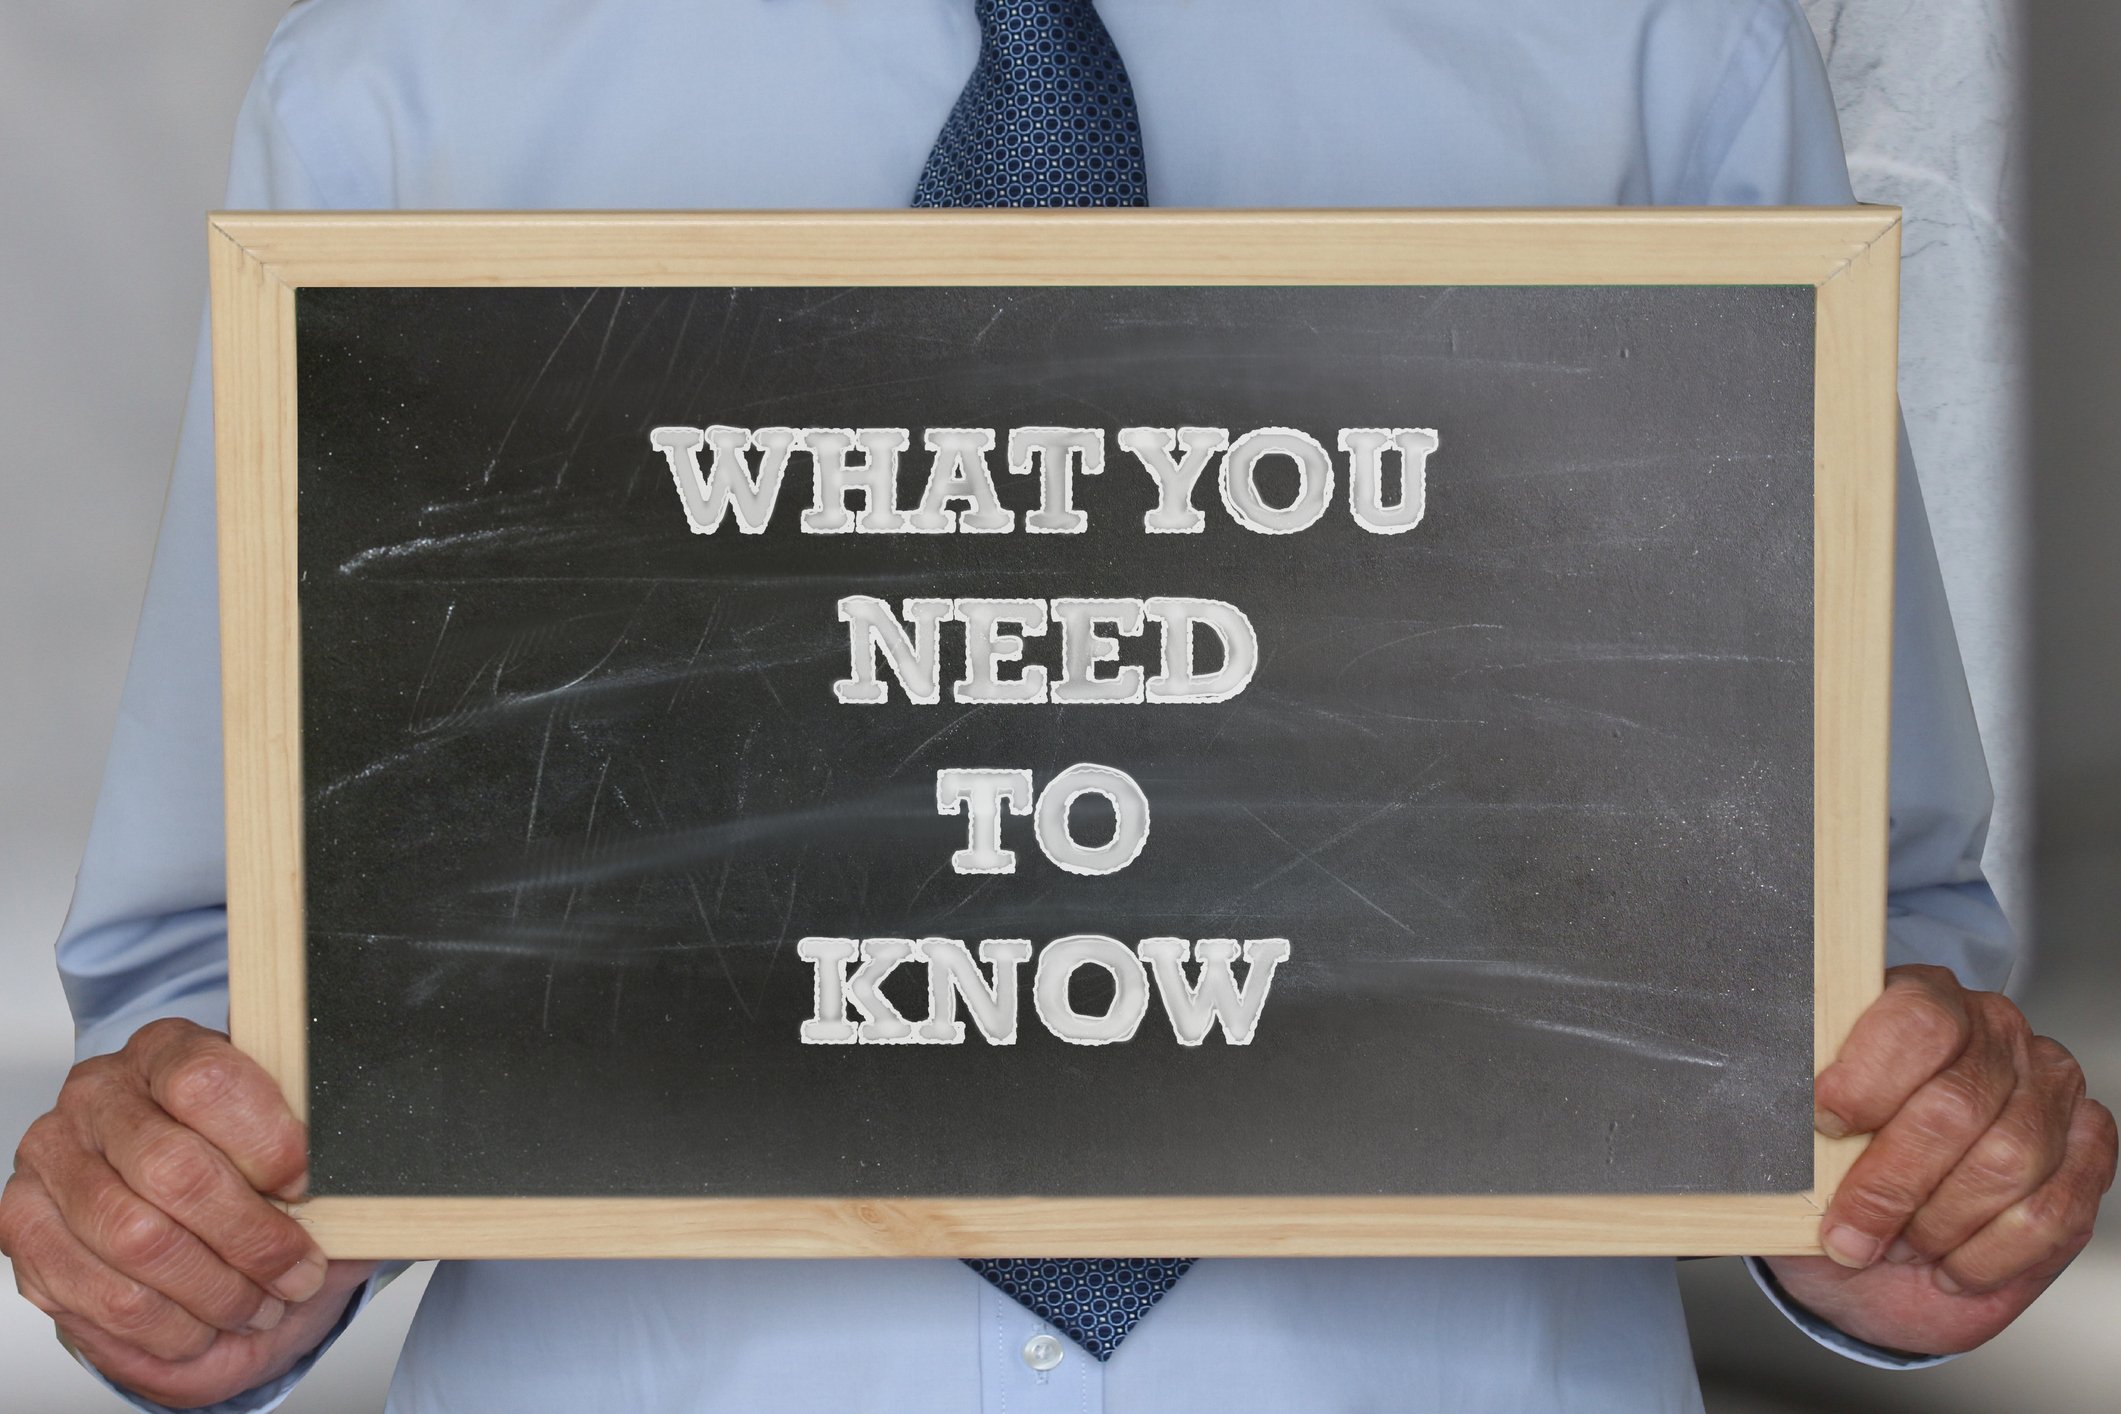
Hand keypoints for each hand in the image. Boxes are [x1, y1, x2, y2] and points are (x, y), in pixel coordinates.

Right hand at [1, 1018, 375, 1407]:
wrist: (187, 1223)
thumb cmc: (250, 1177)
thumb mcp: (301, 1148)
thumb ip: (328, 1144)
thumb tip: (373, 1164)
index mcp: (167, 1049)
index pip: (207, 1080)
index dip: (267, 1141)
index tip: (310, 1187)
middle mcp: (98, 1094)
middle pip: (173, 1169)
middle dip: (251, 1236)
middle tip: (301, 1269)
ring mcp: (52, 1160)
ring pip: (137, 1239)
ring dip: (216, 1287)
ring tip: (264, 1303)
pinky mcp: (26, 1228)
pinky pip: (101, 1294)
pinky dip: (171, 1323)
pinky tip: (210, 1323)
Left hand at [1763, 965, 2116, 1354]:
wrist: (1879, 1245)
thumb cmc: (1833, 1178)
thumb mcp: (1791, 1141)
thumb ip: (1784, 1118)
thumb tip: (1760, 1117)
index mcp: (1920, 1000)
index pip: (1916, 1022)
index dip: (1869, 1078)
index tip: (1826, 1124)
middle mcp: (1994, 1033)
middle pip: (1956, 1105)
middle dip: (1892, 1184)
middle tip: (1849, 1231)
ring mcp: (2047, 1088)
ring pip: (2008, 1162)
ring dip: (1939, 1222)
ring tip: (1898, 1243)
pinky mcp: (2086, 1148)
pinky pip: (2049, 1213)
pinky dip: (1986, 1254)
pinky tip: (1948, 1261)